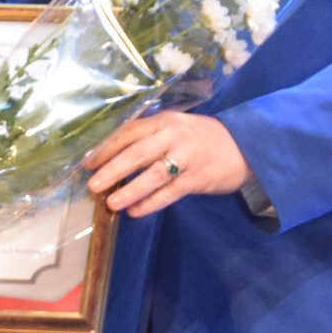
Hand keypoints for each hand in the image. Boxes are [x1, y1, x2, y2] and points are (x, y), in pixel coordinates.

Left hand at [86, 111, 249, 217]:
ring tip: (111, 204)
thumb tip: (113, 154)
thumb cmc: (201, 139)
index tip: (87, 162)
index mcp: (164, 121)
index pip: (129, 132)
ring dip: (130, 190)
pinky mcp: (197, 178)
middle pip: (137, 152)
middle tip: (92, 184)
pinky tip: (136, 212)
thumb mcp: (176, 128)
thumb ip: (151, 136)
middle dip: (112, 169)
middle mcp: (174, 136)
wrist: (244, 147)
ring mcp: (186, 157)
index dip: (106, 147)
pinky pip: (169, 193)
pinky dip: (151, 203)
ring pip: (152, 175)